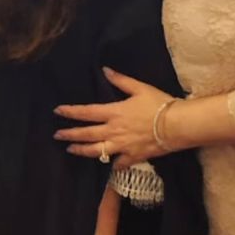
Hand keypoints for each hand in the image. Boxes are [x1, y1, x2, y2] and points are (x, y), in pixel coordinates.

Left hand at [55, 69, 174, 164]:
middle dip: (70, 134)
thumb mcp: (139, 88)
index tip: (58, 112)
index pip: (86, 112)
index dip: (70, 112)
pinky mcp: (133, 157)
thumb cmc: (159, 104)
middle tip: (57, 135)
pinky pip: (119, 164)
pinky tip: (109, 165)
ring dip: (82, 150)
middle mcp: (114, 131)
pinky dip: (113, 165)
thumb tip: (105, 70)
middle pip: (86, 134)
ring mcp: (122, 146)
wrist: (177, 125)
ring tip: (71, 150)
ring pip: (96, 151)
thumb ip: (121, 80)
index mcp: (114, 112)